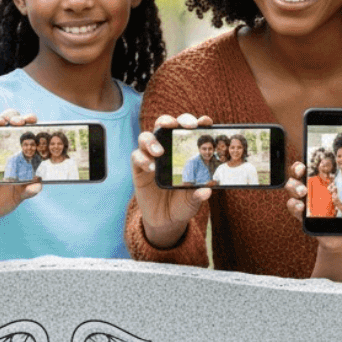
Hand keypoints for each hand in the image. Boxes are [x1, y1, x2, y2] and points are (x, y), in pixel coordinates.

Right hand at [0, 110, 41, 224]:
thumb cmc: (3, 200)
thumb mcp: (18, 197)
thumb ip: (28, 191)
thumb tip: (38, 185)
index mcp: (16, 152)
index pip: (22, 130)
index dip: (28, 121)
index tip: (33, 120)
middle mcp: (0, 146)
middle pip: (5, 121)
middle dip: (12, 116)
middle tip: (18, 121)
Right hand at [131, 113, 213, 249]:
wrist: (166, 220)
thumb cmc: (182, 203)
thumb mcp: (193, 200)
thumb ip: (198, 195)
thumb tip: (206, 190)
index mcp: (184, 151)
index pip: (189, 131)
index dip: (198, 122)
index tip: (206, 122)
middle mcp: (167, 149)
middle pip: (166, 125)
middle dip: (172, 121)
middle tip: (181, 126)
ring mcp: (151, 157)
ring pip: (147, 136)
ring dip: (152, 140)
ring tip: (160, 152)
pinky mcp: (138, 168)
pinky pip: (136, 156)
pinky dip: (142, 159)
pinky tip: (151, 168)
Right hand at [286, 167, 341, 280]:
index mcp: (329, 182)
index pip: (318, 165)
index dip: (314, 159)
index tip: (318, 158)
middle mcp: (315, 189)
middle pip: (299, 173)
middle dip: (297, 167)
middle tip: (303, 170)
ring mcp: (307, 202)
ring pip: (292, 187)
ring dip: (294, 186)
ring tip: (303, 191)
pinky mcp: (303, 216)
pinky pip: (293, 207)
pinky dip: (293, 205)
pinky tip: (301, 206)